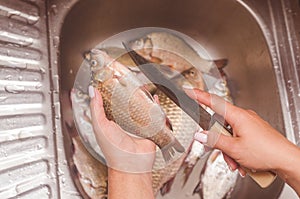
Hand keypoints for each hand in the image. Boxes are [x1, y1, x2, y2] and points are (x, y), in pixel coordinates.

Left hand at [89, 86, 155, 172]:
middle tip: (126, 79)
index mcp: (110, 121)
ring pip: (140, 106)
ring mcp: (138, 124)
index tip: (109, 79)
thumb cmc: (114, 151)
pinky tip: (154, 99)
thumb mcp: (100, 126)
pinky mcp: (150, 127)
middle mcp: (124, 122)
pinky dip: (156, 105)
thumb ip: (96, 109)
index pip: (109, 103)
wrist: (132, 164)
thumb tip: (92, 91)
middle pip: (126, 103)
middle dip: (126, 92)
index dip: (109, 91)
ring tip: (140, 86)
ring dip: (141, 97)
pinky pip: (154, 114)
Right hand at [185, 89, 299, 178]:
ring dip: (230, 151)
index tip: (190, 91)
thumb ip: (214, 141)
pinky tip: (242, 161)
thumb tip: (200, 135)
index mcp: (238, 116)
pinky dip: (237, 151)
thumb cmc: (266, 152)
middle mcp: (244, 117)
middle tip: (225, 153)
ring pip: (230, 135)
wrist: (286, 160)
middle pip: (221, 126)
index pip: (214, 102)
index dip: (200, 96)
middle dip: (220, 143)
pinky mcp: (254, 132)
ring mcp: (250, 124)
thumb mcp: (234, 148)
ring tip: (237, 162)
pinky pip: (238, 138)